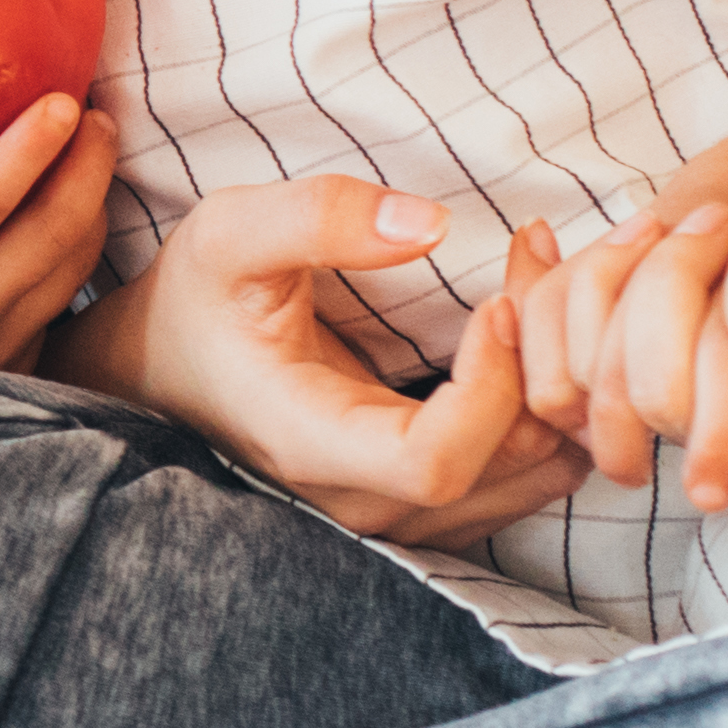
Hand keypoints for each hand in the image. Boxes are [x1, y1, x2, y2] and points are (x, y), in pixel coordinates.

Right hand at [0, 93, 118, 419]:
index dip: (27, 150)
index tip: (63, 102)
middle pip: (55, 230)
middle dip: (90, 163)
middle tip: (93, 113)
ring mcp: (2, 351)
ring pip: (74, 266)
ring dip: (94, 203)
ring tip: (92, 153)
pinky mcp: (20, 375)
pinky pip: (66, 302)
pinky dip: (79, 253)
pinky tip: (74, 218)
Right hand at [104, 182, 595, 545]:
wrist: (166, 368)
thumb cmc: (197, 300)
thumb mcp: (230, 233)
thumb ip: (320, 216)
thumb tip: (432, 223)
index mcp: (312, 445)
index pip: (437, 462)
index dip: (489, 386)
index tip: (495, 300)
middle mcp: (365, 501)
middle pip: (509, 463)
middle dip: (544, 356)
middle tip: (537, 253)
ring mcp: (403, 510)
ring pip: (537, 472)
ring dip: (561, 376)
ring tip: (542, 275)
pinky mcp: (431, 498)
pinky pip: (530, 468)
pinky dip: (552, 399)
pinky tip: (530, 320)